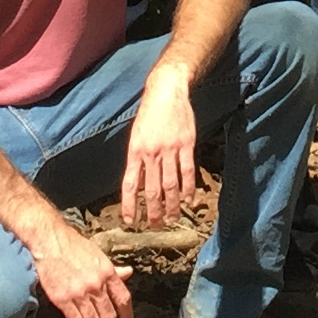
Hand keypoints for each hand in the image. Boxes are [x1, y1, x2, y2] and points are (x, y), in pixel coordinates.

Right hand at [30, 220, 133, 317]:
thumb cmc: (73, 246)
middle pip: (108, 315)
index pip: (123, 299)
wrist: (50, 241)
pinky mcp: (63, 299)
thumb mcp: (98, 254)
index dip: (127, 316)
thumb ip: (113, 269)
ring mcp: (80, 292)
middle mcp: (96, 284)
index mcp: (107, 272)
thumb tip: (129, 273)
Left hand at [118, 61, 198, 226]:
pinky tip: (189, 200)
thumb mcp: (136, 136)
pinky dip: (188, 188)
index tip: (130, 221)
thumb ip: (137, 159)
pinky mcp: (186, 144)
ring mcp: (169, 149)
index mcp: (135, 151)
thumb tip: (137, 184)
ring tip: (173, 218)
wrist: (165, 91)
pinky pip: (187, 171)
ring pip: (170, 184)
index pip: (129, 185)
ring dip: (172, 205)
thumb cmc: (149, 115)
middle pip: (151, 190)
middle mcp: (151, 153)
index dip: (129, 205)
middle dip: (153, 211)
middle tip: (155, 226)